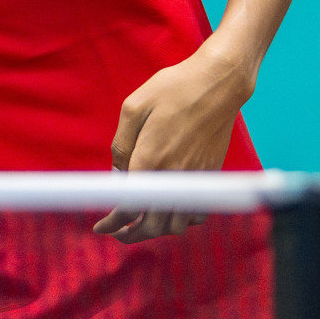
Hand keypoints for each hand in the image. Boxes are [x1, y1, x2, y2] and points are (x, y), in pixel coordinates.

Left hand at [92, 42, 254, 243]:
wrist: (218, 83)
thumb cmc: (172, 89)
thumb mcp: (133, 108)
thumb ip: (122, 145)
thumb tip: (119, 173)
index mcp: (149, 159)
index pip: (129, 207)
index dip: (112, 222)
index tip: (100, 228)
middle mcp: (174, 175)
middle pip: (153, 225)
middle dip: (132, 235)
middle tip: (117, 233)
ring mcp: (195, 177)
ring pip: (177, 224)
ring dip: (157, 231)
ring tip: (141, 224)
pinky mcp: (210, 173)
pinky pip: (197, 212)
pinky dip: (183, 221)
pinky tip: (170, 212)